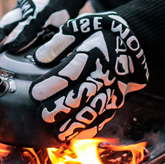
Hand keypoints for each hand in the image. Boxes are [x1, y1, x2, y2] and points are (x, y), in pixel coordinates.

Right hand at [0, 0, 70, 87]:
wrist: (57, 4)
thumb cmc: (46, 8)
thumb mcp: (37, 15)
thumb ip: (26, 28)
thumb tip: (10, 47)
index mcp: (5, 27)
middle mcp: (6, 37)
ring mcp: (14, 45)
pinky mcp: (25, 52)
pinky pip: (11, 66)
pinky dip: (3, 75)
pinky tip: (0, 85)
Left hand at [30, 12, 148, 142]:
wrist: (129, 40)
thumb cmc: (98, 33)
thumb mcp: (78, 28)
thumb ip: (59, 43)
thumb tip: (40, 57)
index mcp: (95, 53)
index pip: (71, 72)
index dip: (52, 83)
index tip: (34, 92)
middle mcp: (106, 73)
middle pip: (82, 93)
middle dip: (62, 106)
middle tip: (44, 115)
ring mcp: (114, 88)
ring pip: (94, 109)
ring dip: (77, 123)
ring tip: (60, 133)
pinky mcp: (117, 98)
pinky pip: (106, 115)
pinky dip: (92, 127)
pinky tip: (78, 134)